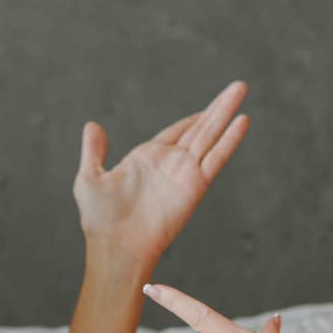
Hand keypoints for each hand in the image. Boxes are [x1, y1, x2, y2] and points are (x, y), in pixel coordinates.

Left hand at [74, 81, 249, 276]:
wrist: (116, 246)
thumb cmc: (100, 220)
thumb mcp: (90, 178)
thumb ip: (94, 151)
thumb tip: (92, 125)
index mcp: (147, 158)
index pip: (177, 131)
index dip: (194, 118)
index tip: (210, 106)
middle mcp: (170, 163)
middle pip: (200, 128)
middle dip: (218, 107)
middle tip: (239, 86)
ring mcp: (184, 172)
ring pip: (211, 135)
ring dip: (226, 112)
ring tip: (242, 89)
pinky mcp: (195, 185)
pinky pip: (216, 158)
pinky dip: (230, 140)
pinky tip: (242, 121)